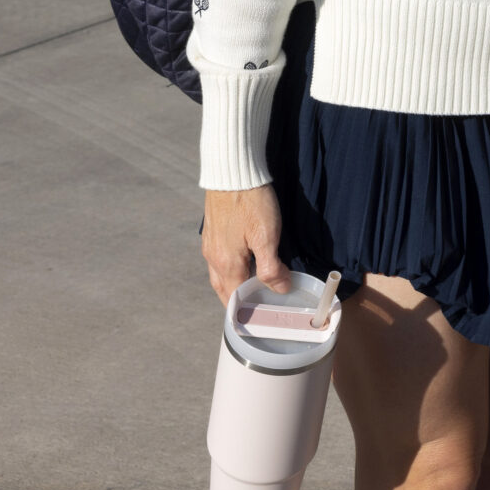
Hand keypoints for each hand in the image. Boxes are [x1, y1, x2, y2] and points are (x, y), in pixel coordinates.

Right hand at [201, 185, 287, 305]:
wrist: (232, 173)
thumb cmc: (251, 203)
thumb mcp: (267, 237)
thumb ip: (271, 267)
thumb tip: (280, 290)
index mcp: (226, 264)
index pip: (234, 298)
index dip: (247, 310)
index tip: (261, 317)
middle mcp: (213, 258)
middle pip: (224, 290)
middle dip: (238, 301)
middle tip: (255, 308)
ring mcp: (210, 245)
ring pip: (220, 275)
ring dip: (233, 286)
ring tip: (250, 290)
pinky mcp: (213, 232)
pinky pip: (218, 261)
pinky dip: (229, 270)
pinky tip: (241, 264)